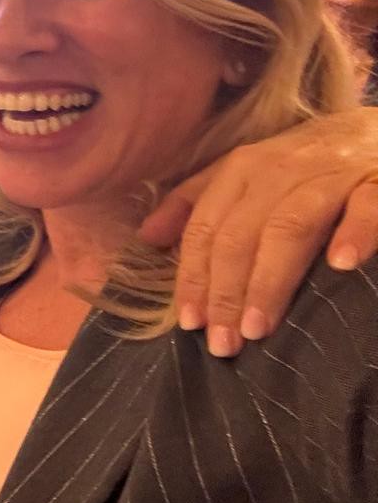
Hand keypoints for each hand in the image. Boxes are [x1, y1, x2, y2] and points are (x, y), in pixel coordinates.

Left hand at [139, 107, 377, 356]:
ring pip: (291, 224)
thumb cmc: (308, 160)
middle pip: (241, 232)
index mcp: (245, 168)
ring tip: (256, 326)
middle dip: (225, 289)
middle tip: (222, 342)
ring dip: (269, 277)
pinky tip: (340, 264)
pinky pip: (368, 205)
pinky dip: (354, 232)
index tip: (189, 322)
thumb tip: (148, 236)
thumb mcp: (249, 172)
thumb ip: (197, 200)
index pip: (207, 227)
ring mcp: (333, 173)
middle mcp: (282, 168)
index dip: (194, 275)